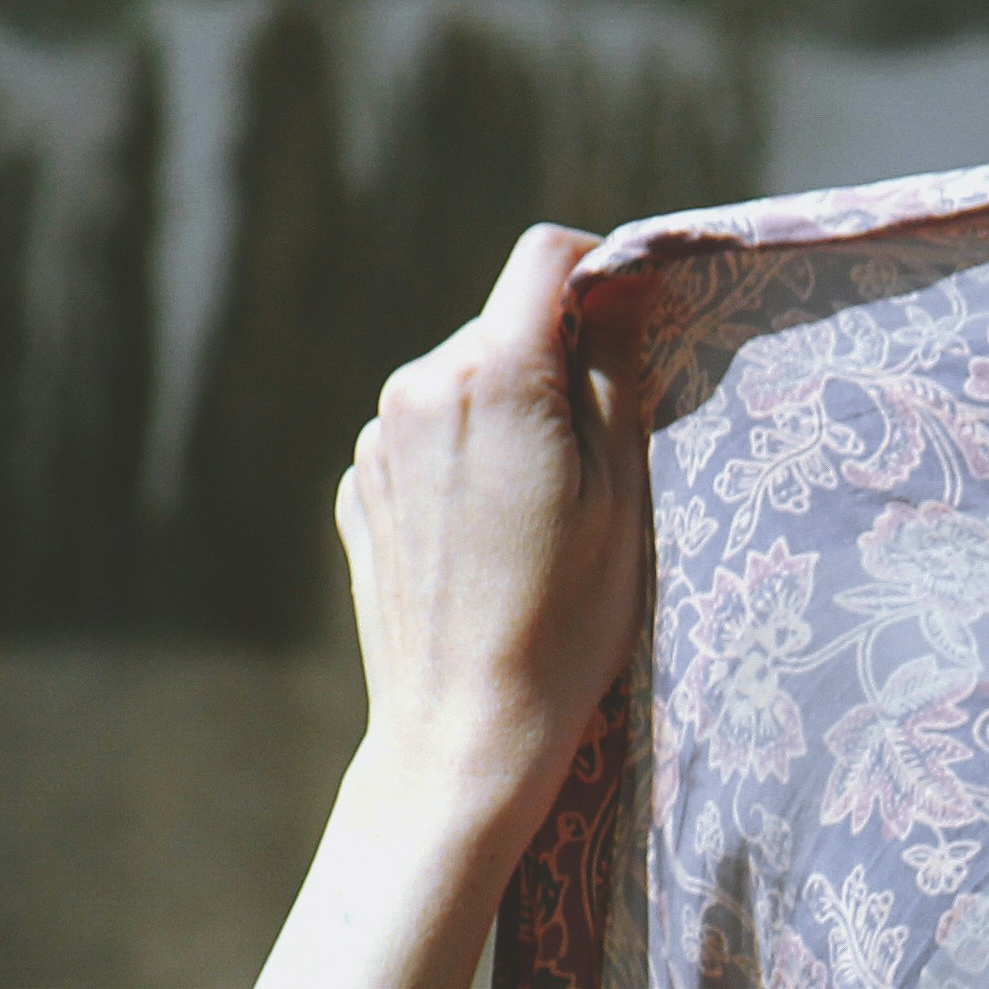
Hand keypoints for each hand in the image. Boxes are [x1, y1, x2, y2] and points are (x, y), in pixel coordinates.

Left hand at [334, 223, 651, 858]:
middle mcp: (417, 388)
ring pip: (463, 386)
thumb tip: (618, 283)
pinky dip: (463, 466)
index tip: (629, 322)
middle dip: (553, 366)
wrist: (463, 730)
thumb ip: (614, 370)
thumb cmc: (566, 620)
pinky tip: (489, 543)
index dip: (599, 272)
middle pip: (503, 327)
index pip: (546, 258)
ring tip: (538, 517)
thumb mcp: (621, 493)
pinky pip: (425, 442)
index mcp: (492, 374)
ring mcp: (378, 441)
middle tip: (597, 461)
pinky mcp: (359, 490)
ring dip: (506, 419)